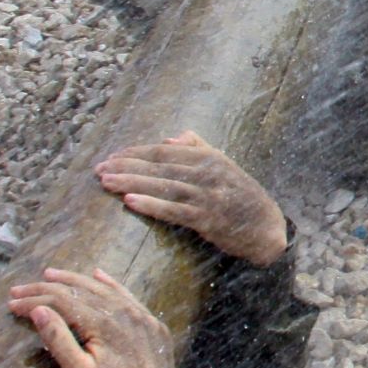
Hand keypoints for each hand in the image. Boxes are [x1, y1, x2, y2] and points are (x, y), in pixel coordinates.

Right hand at [9, 266, 188, 367]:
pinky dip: (109, 284)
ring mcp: (141, 316)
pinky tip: (97, 274)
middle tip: (18, 289)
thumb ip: (58, 340)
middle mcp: (124, 313)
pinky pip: (127, 296)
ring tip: (49, 274)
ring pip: (102, 289)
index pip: (62, 301)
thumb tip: (38, 311)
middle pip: (79, 291)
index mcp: (105, 324)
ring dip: (74, 281)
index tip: (12, 304)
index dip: (34, 300)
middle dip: (46, 288)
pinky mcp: (152, 324)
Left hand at [96, 131, 287, 266]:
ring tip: (106, 182)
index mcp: (209, 157)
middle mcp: (208, 173)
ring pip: (162, 186)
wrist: (268, 228)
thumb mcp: (225, 167)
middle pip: (158, 166)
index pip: (164, 152)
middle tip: (99, 169)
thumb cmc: (242, 197)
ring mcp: (208, 196)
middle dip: (126, 166)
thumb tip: (171, 138)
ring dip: (131, 182)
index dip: (136, 153)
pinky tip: (130, 201)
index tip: (113, 156)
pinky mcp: (208, 220)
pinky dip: (151, 205)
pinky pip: (174, 210)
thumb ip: (199, 149)